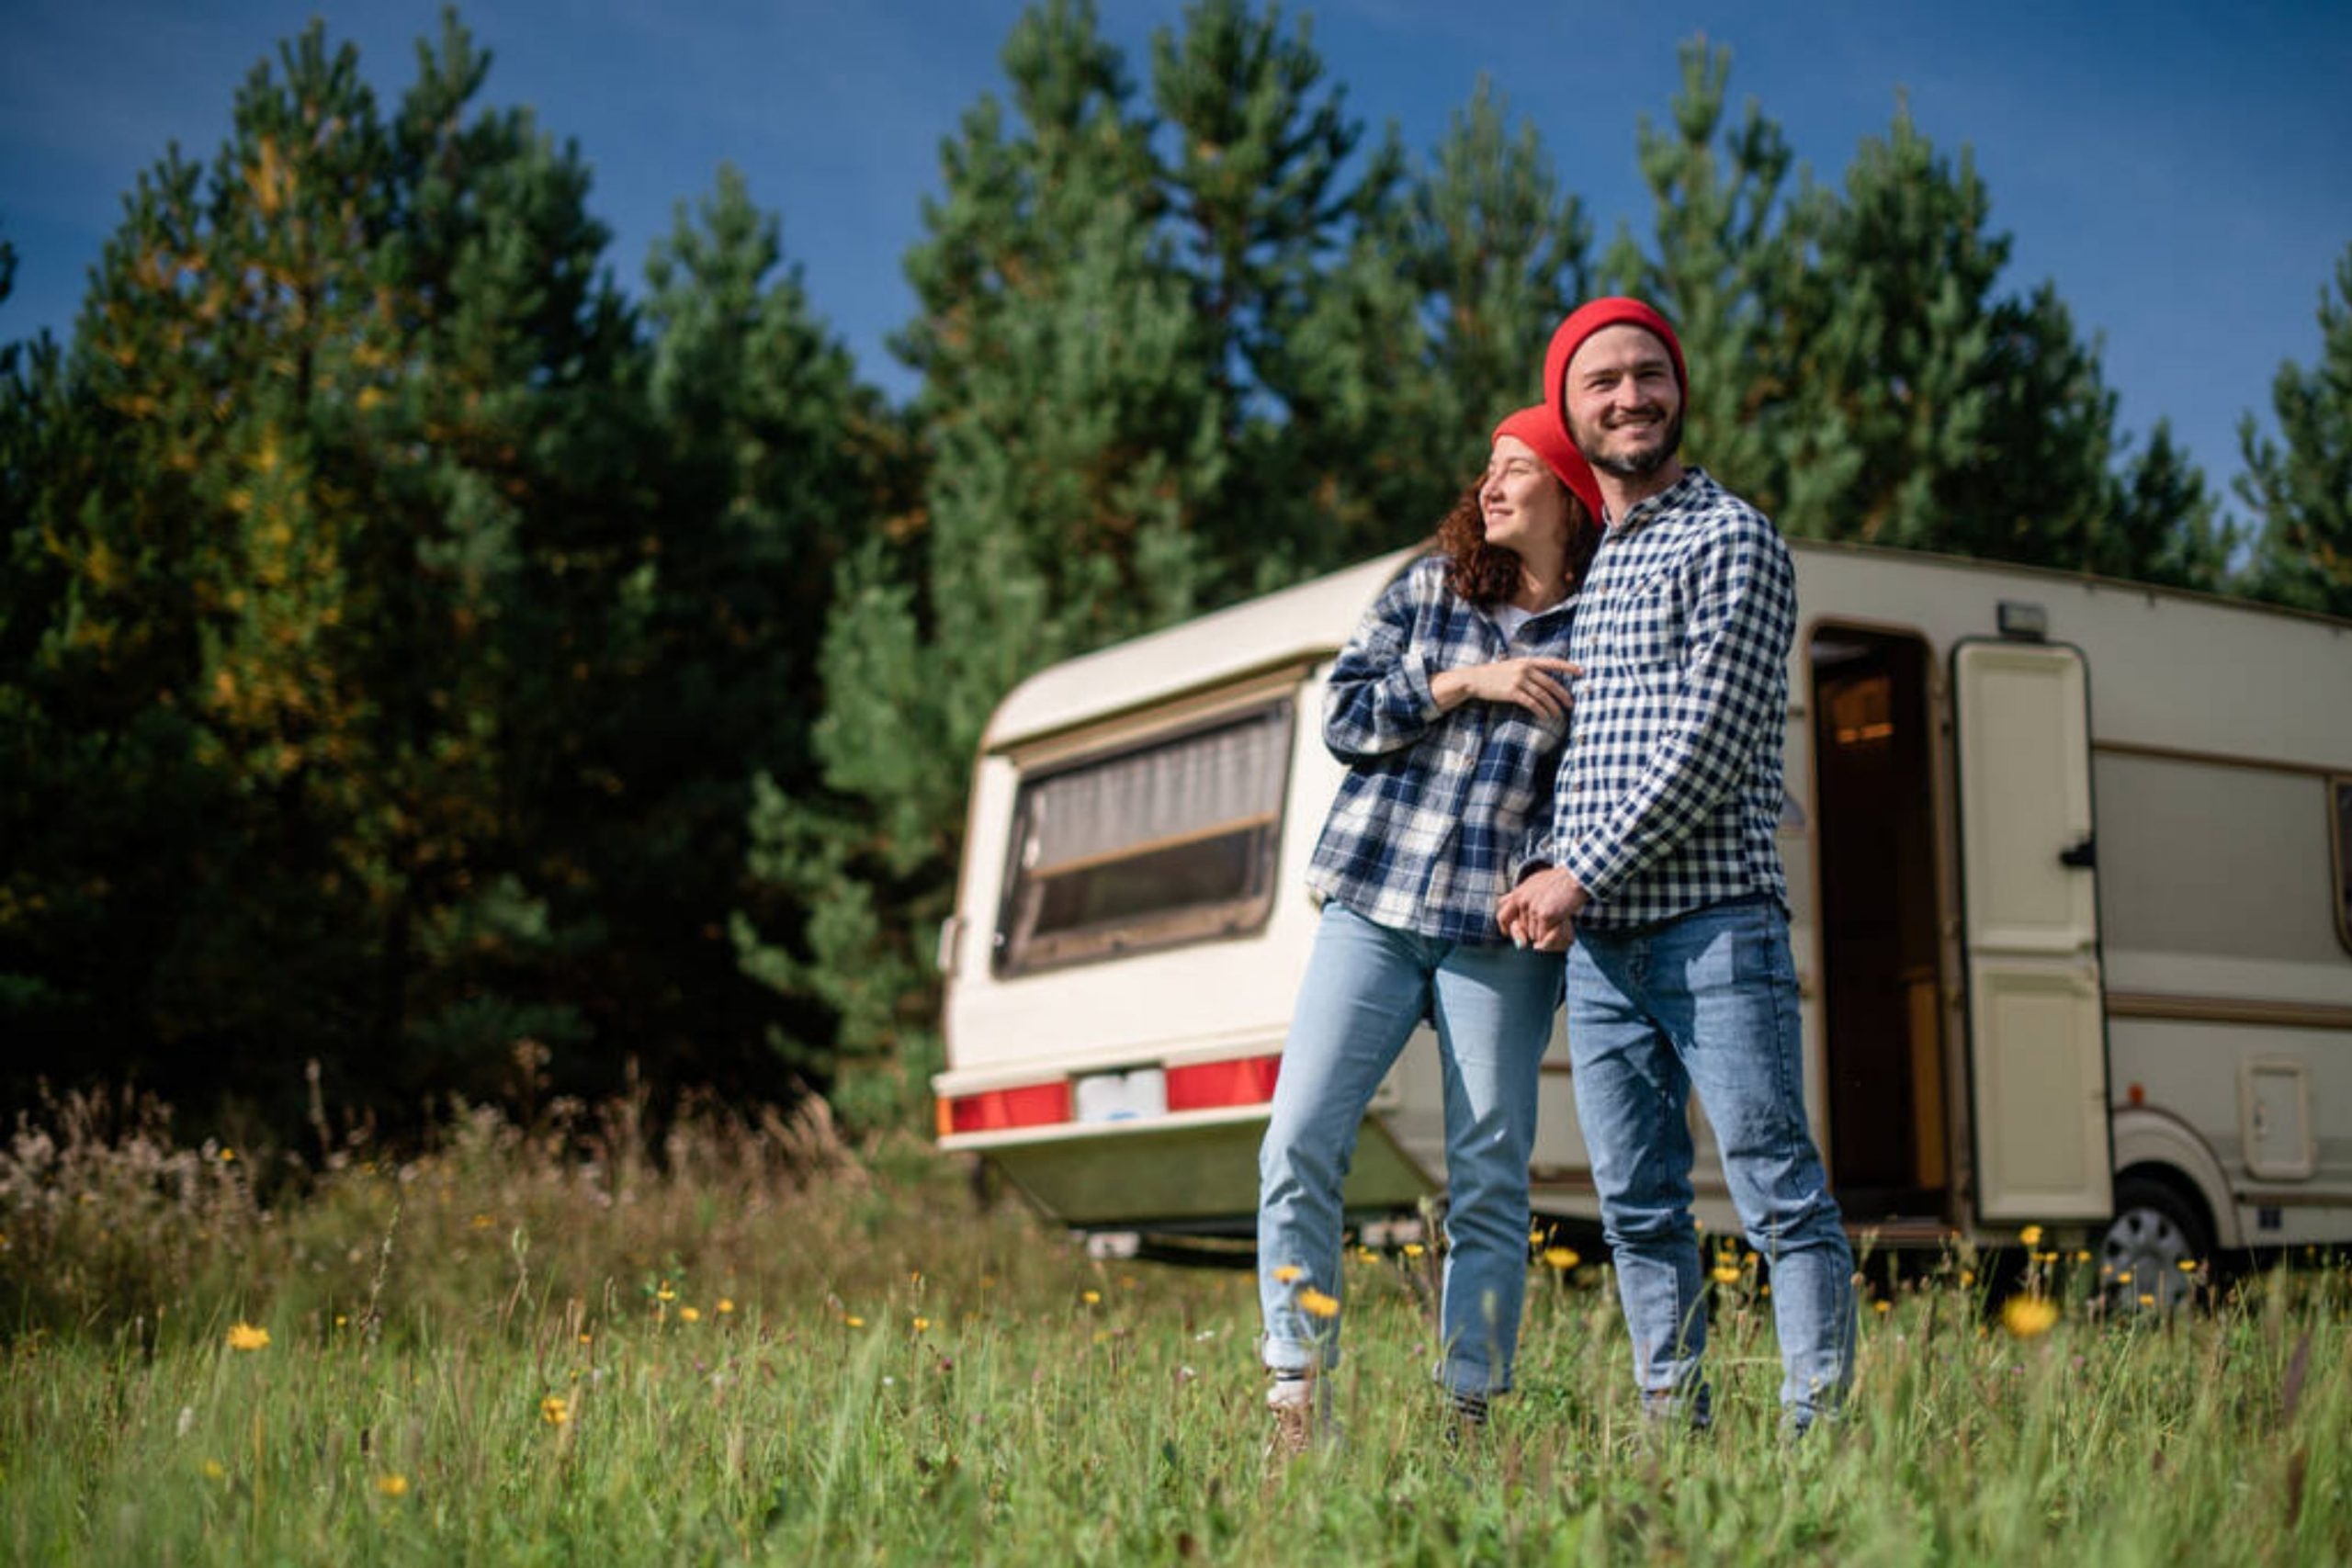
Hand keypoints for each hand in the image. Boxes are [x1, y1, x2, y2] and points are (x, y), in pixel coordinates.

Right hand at [1430, 656, 1580, 719]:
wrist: (1474, 679)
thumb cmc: (1494, 674)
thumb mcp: (1512, 666)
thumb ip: (1528, 669)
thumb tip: (1544, 678)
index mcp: (1528, 661)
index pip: (1553, 662)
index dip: (1568, 667)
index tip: (1582, 672)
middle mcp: (1525, 669)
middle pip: (1551, 683)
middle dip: (1563, 694)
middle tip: (1572, 704)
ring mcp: (1519, 680)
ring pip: (1543, 695)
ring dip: (1553, 706)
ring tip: (1559, 714)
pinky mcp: (1512, 692)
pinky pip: (1532, 703)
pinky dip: (1541, 711)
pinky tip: (1546, 717)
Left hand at [1497, 866, 1587, 951]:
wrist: (1575, 877)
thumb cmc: (1558, 881)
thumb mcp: (1534, 883)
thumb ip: (1522, 895)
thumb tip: (1511, 911)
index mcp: (1518, 893)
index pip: (1502, 915)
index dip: (1505, 927)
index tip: (1509, 933)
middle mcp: (1522, 901)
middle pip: (1522, 929)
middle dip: (1533, 929)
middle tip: (1547, 921)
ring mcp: (1532, 908)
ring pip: (1533, 935)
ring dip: (1544, 931)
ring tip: (1555, 916)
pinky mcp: (1544, 915)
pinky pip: (1543, 936)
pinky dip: (1551, 934)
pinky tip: (1559, 922)